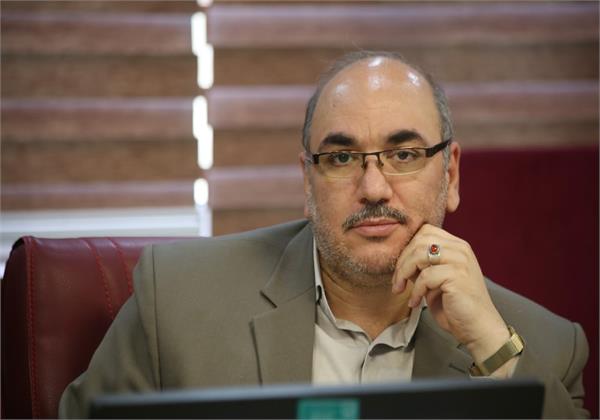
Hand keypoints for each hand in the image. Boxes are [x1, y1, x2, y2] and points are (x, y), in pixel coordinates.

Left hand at [392, 224, 510, 366]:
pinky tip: (416, 302)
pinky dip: (416, 291)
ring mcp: (460, 261)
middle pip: (419, 240)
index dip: (407, 247)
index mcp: (456, 246)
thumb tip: (399, 260)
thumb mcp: (434, 280)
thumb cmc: (456, 306)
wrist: (478, 328)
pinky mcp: (457, 276)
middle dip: (402, 261)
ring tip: (401, 290)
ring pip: (419, 255)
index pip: (425, 231)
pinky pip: (425, 276)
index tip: (400, 267)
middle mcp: (460, 249)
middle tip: (397, 281)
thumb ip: (421, 266)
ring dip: (403, 274)